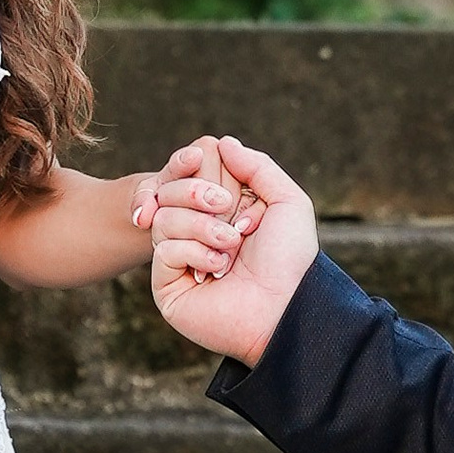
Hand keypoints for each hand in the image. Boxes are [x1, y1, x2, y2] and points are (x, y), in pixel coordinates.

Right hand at [139, 134, 318, 364]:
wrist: (284, 309)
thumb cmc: (290, 261)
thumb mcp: (287, 202)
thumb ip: (257, 166)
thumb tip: (223, 143)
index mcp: (224, 209)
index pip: (189, 172)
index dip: (190, 163)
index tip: (198, 157)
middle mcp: (199, 231)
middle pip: (168, 190)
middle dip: (196, 191)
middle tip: (225, 206)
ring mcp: (181, 257)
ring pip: (163, 218)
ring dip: (202, 226)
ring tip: (230, 247)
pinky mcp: (167, 283)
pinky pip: (163, 248)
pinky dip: (194, 252)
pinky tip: (217, 270)